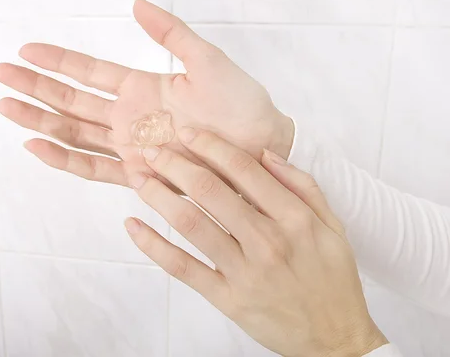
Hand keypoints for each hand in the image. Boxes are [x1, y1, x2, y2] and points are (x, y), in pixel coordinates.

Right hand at [0, 0, 293, 186]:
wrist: (261, 147)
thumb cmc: (242, 105)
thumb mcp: (206, 61)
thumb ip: (171, 34)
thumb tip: (136, 3)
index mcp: (141, 87)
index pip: (88, 71)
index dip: (57, 59)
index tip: (24, 49)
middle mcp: (128, 117)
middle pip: (70, 100)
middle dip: (34, 87)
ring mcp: (130, 146)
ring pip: (74, 132)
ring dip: (39, 120)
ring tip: (6, 106)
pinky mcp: (138, 173)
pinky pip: (94, 167)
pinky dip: (65, 159)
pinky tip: (37, 146)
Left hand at [124, 128, 386, 356]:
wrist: (335, 338)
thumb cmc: (332, 280)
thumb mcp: (333, 227)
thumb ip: (303, 186)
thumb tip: (266, 154)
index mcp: (294, 218)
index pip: (244, 170)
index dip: (211, 146)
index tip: (188, 133)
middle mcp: (267, 241)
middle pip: (210, 191)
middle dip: (174, 164)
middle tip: (151, 150)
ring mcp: (244, 271)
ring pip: (191, 224)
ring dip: (159, 196)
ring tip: (138, 178)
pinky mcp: (227, 298)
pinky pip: (183, 267)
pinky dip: (153, 245)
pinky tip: (133, 226)